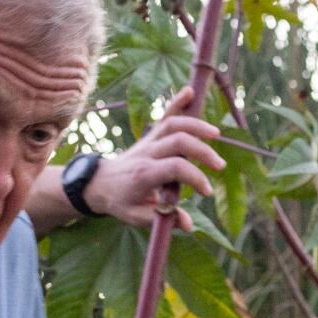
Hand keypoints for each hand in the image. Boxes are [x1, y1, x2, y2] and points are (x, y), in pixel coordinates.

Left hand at [83, 86, 226, 232]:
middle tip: (219, 166)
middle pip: (178, 141)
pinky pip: (163, 116)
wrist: (99, 184)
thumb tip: (189, 224)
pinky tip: (190, 92)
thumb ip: (164, 219)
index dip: (195, 177)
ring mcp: (147, 142)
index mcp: (144, 175)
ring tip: (215, 135)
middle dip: (203, 152)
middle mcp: (146, 153)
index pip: (176, 167)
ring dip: (196, 125)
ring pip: (173, 124)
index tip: (206, 191)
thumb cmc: (121, 202)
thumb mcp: (138, 217)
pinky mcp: (149, 135)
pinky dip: (176, 102)